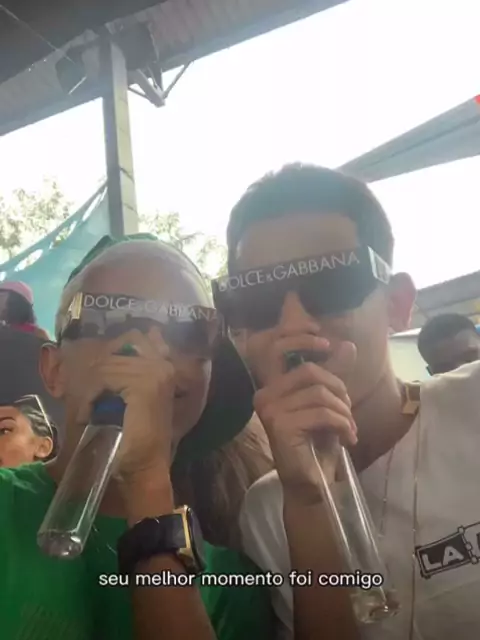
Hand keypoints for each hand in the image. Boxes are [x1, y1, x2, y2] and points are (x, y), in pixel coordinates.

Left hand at [84, 328, 174, 480]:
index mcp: (162, 365)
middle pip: (114, 352)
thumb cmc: (133, 439)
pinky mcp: (146, 383)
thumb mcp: (125, 396)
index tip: (99, 392)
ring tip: (89, 413)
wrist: (143, 469)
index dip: (105, 363)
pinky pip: (104, 376)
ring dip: (90, 390)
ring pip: (106, 365)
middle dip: (95, 379)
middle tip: (90, 406)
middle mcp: (163, 365)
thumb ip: (125, 367)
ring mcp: (156, 372)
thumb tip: (120, 345)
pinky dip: (89, 396)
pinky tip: (89, 415)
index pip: (131, 340)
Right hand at [254, 335, 356, 490]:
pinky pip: (322, 414)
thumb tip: (348, 344)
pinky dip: (342, 424)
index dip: (325, 367)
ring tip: (349, 429)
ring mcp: (270, 410)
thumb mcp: (328, 403)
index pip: (301, 361)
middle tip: (348, 414)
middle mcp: (264, 395)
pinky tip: (347, 439)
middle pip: (311, 372)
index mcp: (272, 387)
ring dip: (343, 412)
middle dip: (338, 390)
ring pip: (319, 394)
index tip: (342, 388)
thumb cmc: (317, 443)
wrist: (311, 483)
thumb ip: (334, 374)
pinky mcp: (281, 426)